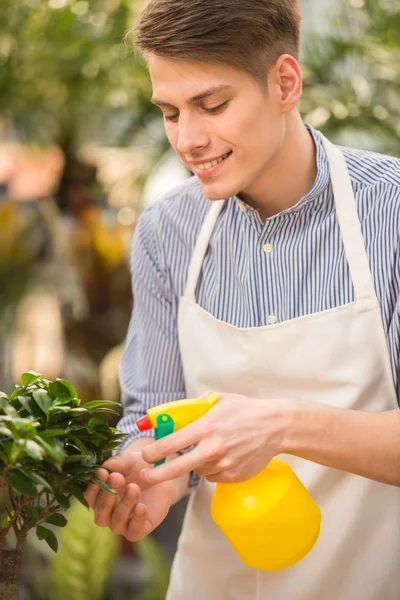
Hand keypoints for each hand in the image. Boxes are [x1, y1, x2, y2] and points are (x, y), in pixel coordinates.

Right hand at [84, 451, 175, 541]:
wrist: (161, 474)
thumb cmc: (138, 467)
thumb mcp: (127, 460)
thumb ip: (114, 464)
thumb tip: (101, 469)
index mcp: (99, 498)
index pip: (90, 498)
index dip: (94, 487)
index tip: (102, 473)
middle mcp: (108, 514)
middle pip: (101, 514)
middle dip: (108, 496)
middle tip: (117, 478)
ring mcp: (122, 523)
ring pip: (116, 523)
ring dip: (124, 505)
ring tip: (134, 488)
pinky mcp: (139, 529)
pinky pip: (134, 532)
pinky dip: (137, 520)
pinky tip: (141, 506)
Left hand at [140, 394, 291, 484]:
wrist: (276, 426)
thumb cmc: (245, 410)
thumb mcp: (219, 400)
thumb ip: (196, 406)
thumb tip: (175, 412)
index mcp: (206, 427)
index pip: (171, 444)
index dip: (153, 452)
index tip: (145, 456)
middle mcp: (213, 448)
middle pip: (176, 468)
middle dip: (156, 475)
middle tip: (144, 478)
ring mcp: (224, 464)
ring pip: (198, 471)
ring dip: (195, 464)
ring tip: (209, 449)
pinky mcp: (234, 475)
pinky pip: (213, 476)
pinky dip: (213, 468)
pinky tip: (223, 456)